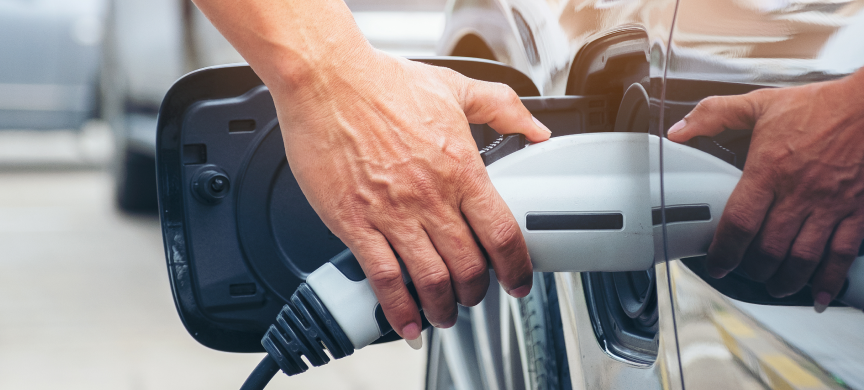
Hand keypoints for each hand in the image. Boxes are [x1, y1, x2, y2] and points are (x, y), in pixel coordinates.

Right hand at [273, 50, 550, 340]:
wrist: (327, 79)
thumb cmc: (382, 83)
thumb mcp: (456, 87)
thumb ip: (504, 108)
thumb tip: (537, 129)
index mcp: (461, 168)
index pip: (503, 234)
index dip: (516, 268)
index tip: (517, 282)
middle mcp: (431, 197)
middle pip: (469, 266)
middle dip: (476, 294)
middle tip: (473, 298)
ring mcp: (392, 214)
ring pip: (431, 280)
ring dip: (442, 308)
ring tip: (442, 315)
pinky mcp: (354, 223)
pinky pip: (383, 278)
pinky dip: (398, 310)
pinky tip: (405, 323)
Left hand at [667, 76, 863, 311]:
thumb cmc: (826, 103)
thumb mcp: (762, 103)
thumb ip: (715, 114)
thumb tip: (678, 130)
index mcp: (770, 169)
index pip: (738, 222)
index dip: (723, 251)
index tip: (718, 263)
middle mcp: (798, 192)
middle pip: (768, 249)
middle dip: (755, 270)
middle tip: (750, 273)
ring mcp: (830, 206)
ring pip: (802, 259)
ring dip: (786, 281)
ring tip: (778, 285)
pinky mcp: (860, 213)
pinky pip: (841, 256)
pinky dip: (829, 281)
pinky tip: (821, 295)